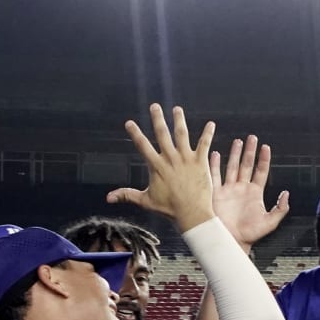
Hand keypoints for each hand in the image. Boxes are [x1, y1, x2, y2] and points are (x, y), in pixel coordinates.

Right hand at [111, 104, 218, 233]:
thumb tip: (108, 198)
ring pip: (182, 135)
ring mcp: (186, 159)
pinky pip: (204, 144)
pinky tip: (211, 124)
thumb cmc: (169, 209)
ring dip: (179, 120)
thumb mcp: (146, 201)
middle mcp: (170, 159)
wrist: (191, 213)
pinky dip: (208, 134)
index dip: (135, 134)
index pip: (143, 146)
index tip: (129, 122)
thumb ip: (127, 195)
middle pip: (162, 134)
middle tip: (154, 106)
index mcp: (156, 166)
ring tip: (177, 109)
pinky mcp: (200, 162)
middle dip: (157, 119)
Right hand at [212, 133, 291, 245]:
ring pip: (232, 167)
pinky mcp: (216, 193)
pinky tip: (214, 153)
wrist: (231, 241)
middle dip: (249, 151)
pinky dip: (214, 164)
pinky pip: (215, 176)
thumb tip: (286, 194)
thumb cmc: (250, 234)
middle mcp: (242, 188)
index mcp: (255, 193)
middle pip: (246, 165)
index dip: (264, 159)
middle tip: (252, 137)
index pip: (261, 171)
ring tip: (237, 141)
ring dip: (234, 154)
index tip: (266, 147)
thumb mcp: (270, 222)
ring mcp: (228, 189)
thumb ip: (280, 208)